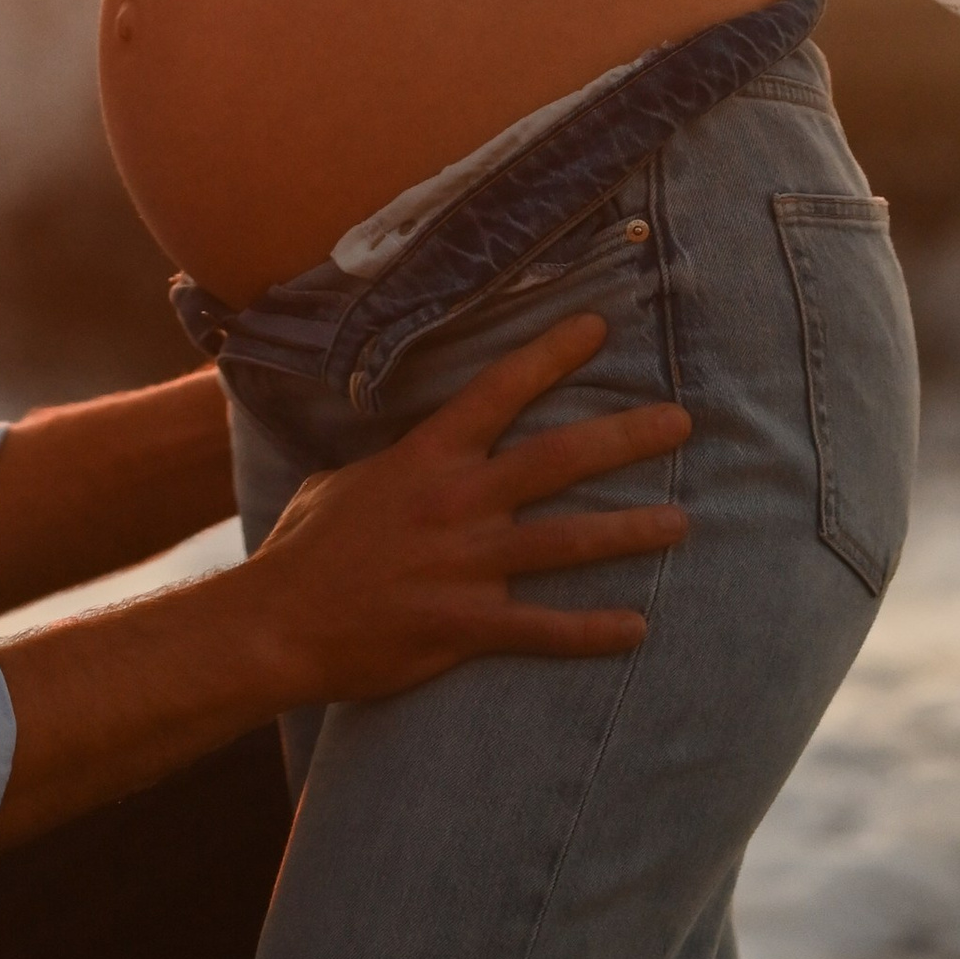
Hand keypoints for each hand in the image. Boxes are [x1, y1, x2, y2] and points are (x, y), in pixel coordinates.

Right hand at [247, 312, 689, 700]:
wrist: (278, 623)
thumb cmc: (307, 548)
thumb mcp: (342, 480)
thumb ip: (392, 463)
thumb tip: (412, 449)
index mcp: (427, 456)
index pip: (500, 390)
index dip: (552, 354)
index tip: (600, 327)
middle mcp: (456, 501)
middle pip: (557, 460)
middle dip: (625, 437)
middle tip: (681, 422)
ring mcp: (465, 564)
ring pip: (566, 541)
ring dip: (629, 531)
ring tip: (681, 522)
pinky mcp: (465, 625)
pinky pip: (542, 628)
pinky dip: (593, 631)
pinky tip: (637, 628)